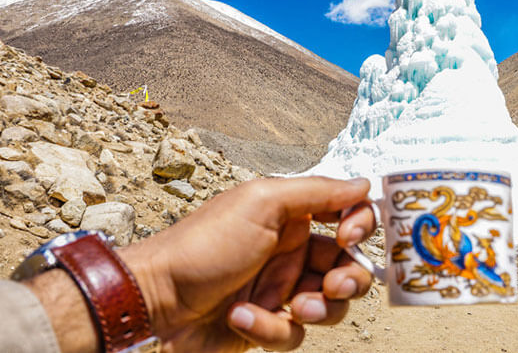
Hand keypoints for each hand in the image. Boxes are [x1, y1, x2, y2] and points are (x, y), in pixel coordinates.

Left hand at [120, 176, 375, 351]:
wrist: (155, 301)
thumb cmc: (202, 245)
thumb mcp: (261, 204)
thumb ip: (317, 192)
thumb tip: (363, 183)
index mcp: (291, 216)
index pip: (347, 215)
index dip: (360, 226)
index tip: (351, 237)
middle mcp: (290, 251)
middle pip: (349, 266)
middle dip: (350, 279)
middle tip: (333, 286)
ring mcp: (279, 289)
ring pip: (330, 305)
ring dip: (318, 309)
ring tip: (293, 308)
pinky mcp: (265, 324)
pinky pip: (293, 334)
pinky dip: (270, 329)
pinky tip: (241, 317)